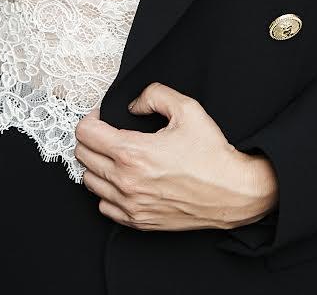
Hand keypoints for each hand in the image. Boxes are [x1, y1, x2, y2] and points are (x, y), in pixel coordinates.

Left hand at [72, 82, 278, 231]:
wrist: (233, 192)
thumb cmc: (212, 154)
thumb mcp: (187, 109)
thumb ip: (154, 95)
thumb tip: (133, 105)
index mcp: (133, 153)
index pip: (85, 133)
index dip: (90, 118)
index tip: (101, 117)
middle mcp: (126, 182)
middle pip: (82, 156)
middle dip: (91, 139)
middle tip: (107, 133)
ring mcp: (130, 205)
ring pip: (89, 182)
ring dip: (97, 166)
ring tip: (115, 157)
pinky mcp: (138, 221)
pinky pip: (104, 207)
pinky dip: (107, 193)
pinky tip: (123, 181)